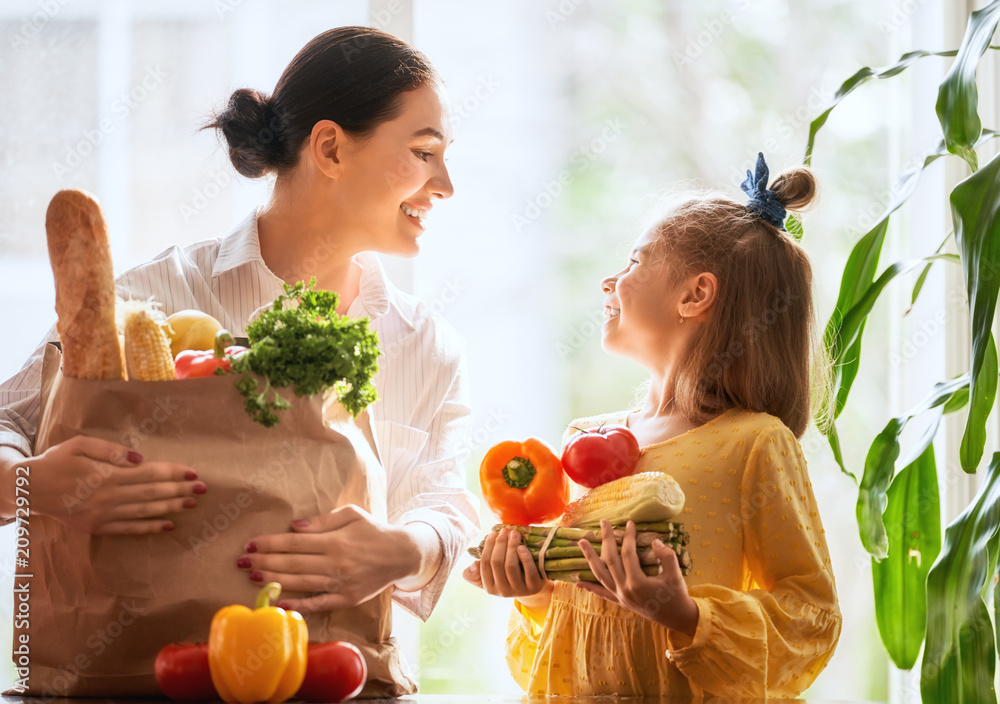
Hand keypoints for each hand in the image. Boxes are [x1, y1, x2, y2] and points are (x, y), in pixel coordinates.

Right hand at [29, 436, 204, 534]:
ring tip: (192, 503)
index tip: (192, 472)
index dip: (172, 473)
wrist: (29, 489)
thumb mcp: (79, 445)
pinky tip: (167, 525)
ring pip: (143, 512)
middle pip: (151, 493)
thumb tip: (138, 458)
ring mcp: (102, 515)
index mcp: (105, 475)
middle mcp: (107, 497)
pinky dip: (149, 527)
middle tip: (203, 488)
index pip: (148, 473)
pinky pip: (128, 528)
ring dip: (170, 508)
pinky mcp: (97, 527)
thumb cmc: (56, 461)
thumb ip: (110, 450)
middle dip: (179, 490)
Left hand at [237, 504, 419, 614]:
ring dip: (274, 580)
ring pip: (301, 583)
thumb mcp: (352, 514)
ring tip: (252, 577)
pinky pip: (318, 604)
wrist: (401, 555)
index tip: (250, 544)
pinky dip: (298, 605)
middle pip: (293, 563)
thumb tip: (294, 526)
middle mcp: (336, 562)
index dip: (270, 543)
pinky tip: (279, 603)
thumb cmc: (374, 531)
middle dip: (264, 562)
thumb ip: (323, 520)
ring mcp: (340, 583)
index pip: (295, 542)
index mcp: (335, 540)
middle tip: (241, 562)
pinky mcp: (346, 599)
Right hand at [462, 527, 551, 605]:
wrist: (531, 586)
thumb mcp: (490, 576)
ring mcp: (518, 590)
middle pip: (497, 563)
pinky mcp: (533, 588)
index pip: (485, 563)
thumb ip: (475, 572)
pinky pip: (528, 572)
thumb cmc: (507, 576)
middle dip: (500, 543)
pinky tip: (522, 547)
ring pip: (511, 566)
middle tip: (505, 530)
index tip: (494, 533)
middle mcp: (502, 591)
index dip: (488, 546)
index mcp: (489, 587)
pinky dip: (525, 557)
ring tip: (514, 533)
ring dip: (511, 546)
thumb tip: (474, 564)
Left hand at [576, 519, 698, 635]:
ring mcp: (620, 596)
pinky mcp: (620, 602)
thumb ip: (666, 556)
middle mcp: (624, 589)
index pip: (628, 554)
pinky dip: (589, 587)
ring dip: (589, 558)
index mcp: (638, 582)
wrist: (677, 618)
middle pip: (610, 560)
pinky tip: (577, 582)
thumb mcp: (676, 574)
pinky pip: (601, 593)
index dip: (628, 537)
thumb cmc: (677, 595)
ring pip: (600, 574)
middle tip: (603, 522)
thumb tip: (654, 541)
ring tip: (581, 543)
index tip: (629, 523)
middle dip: (606, 539)